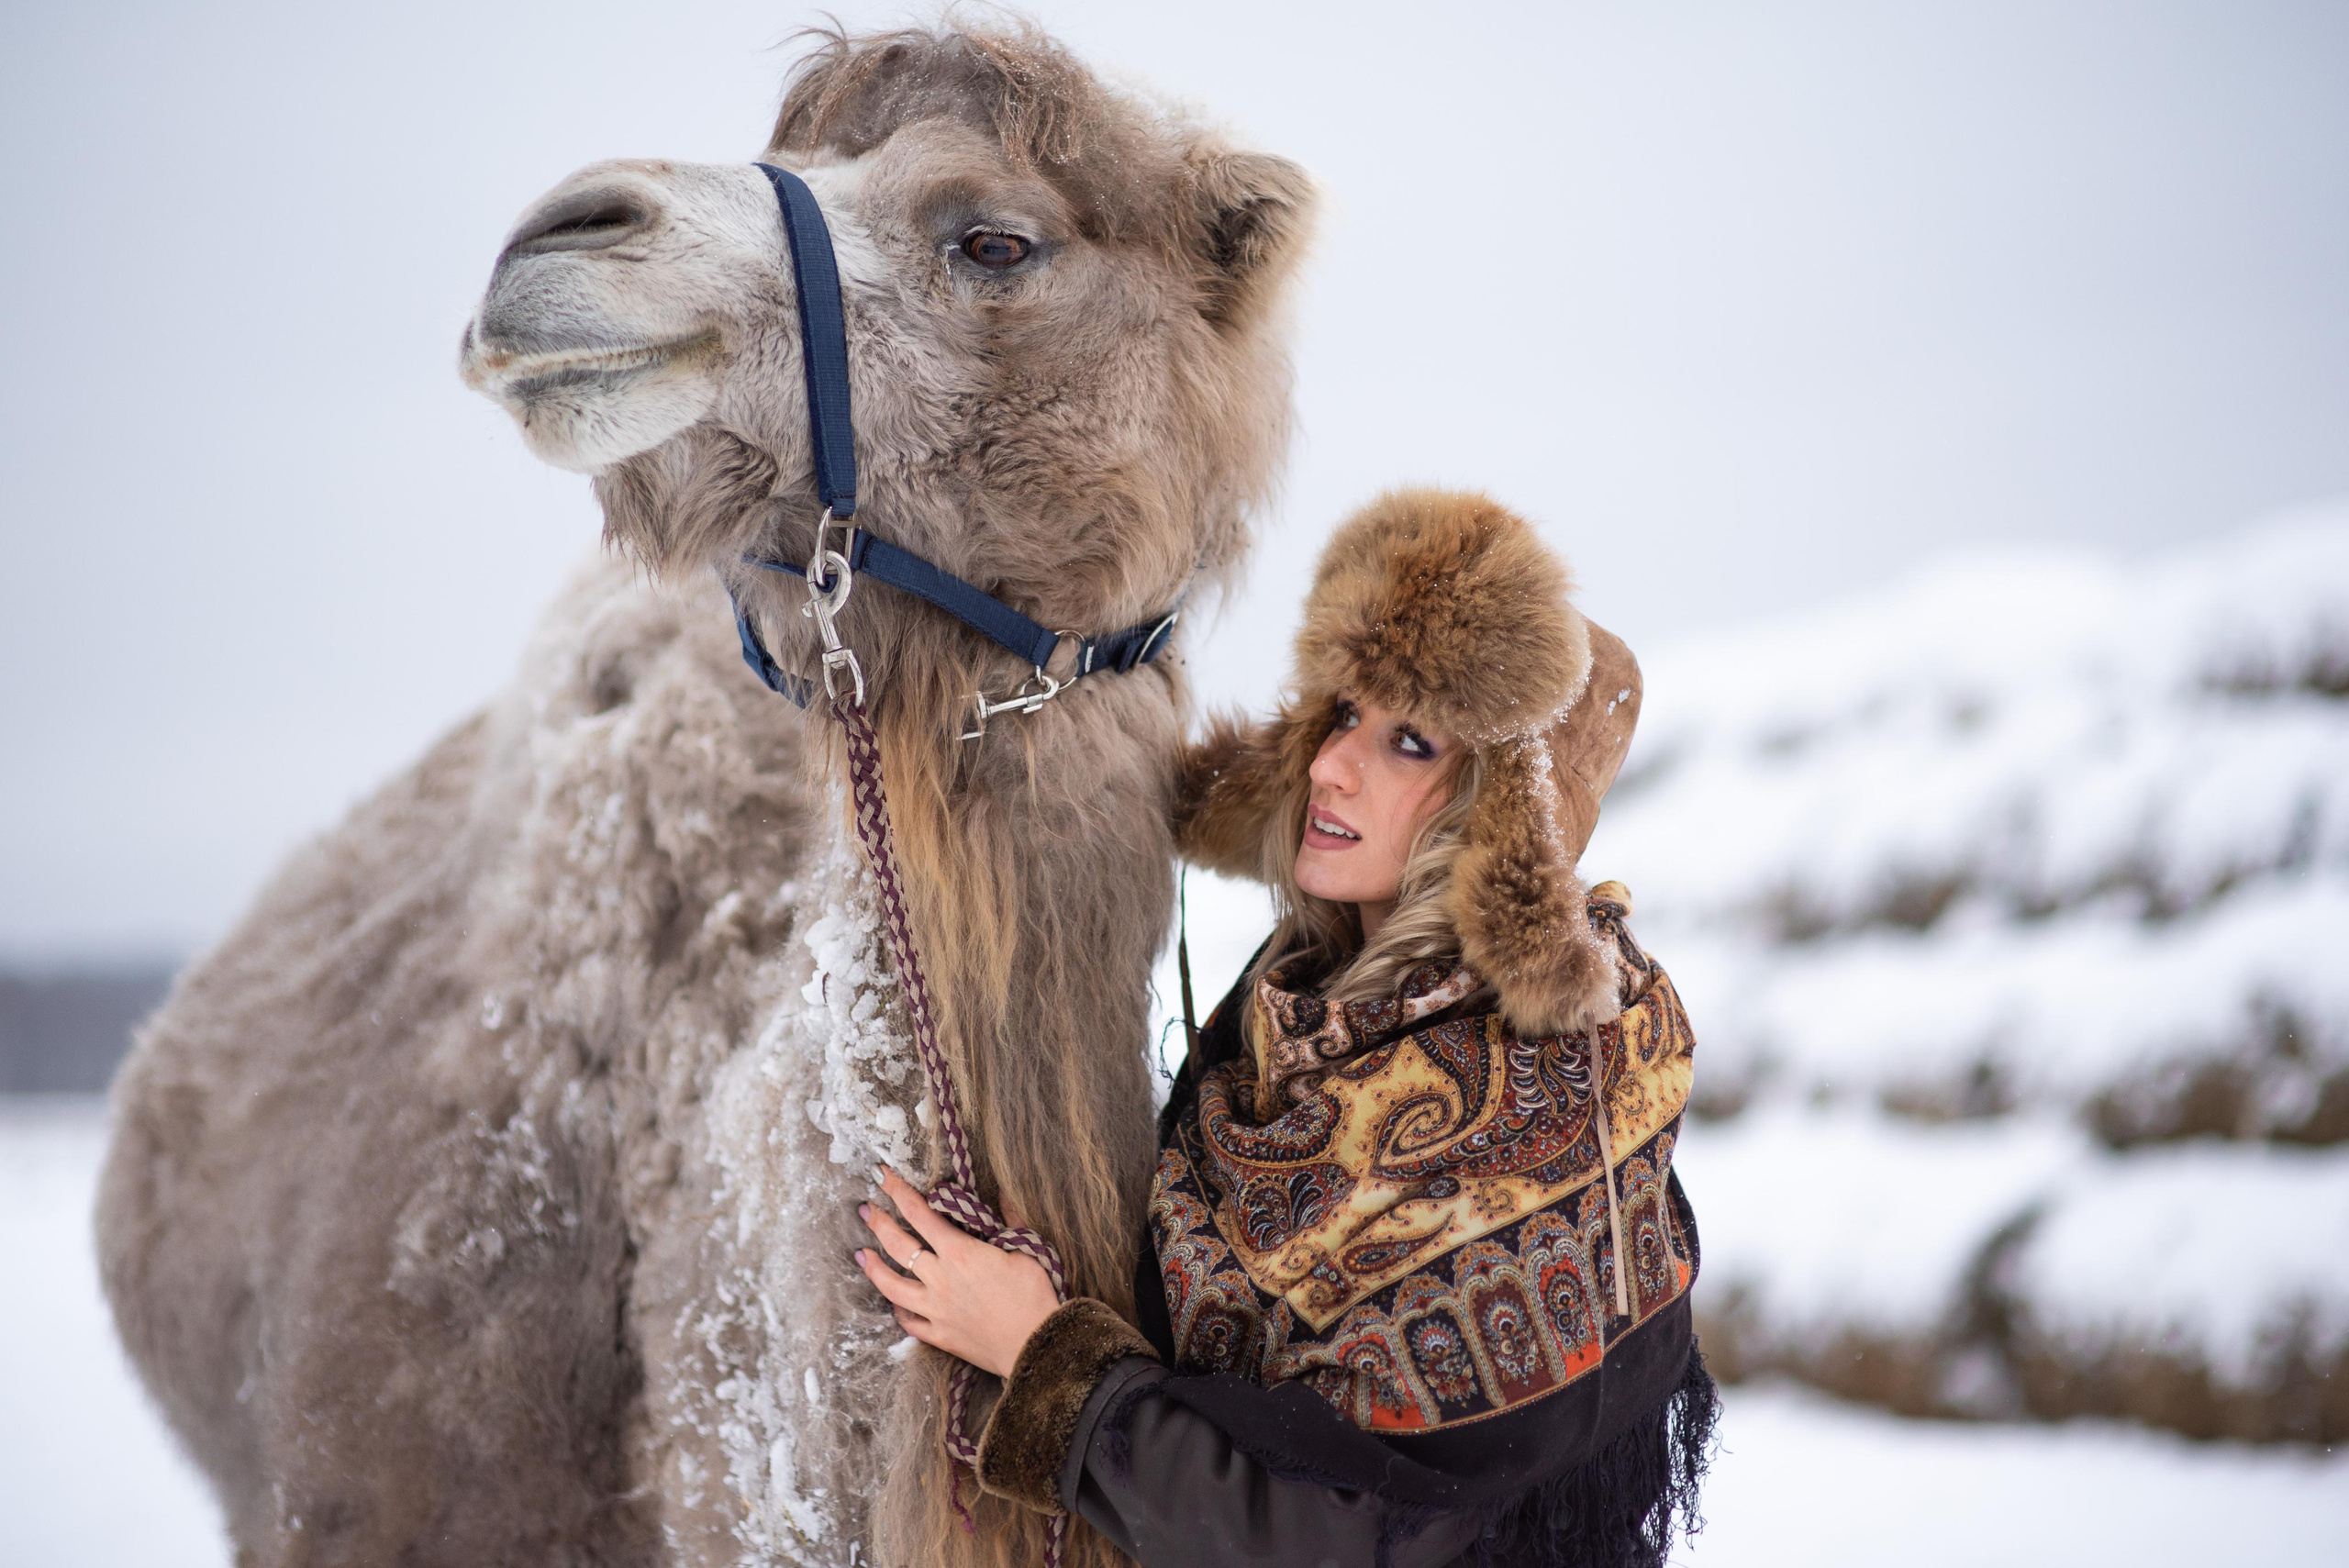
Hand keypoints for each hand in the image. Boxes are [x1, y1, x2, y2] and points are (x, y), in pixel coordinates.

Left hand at [855, 1167, 1059, 1378]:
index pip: (920, 1214)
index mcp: (959, 1253)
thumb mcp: (1027, 1250)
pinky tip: (893, 1302)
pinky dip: (898, 1310)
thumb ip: (1010, 1220)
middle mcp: (939, 1278)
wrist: (1036, 1346)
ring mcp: (935, 1309)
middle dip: (878, 1223)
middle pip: (898, 1246)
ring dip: (873, 1267)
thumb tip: (1002, 1194)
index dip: (898, 1192)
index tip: (883, 1176)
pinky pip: (909, 1321)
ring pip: (891, 1286)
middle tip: (866, 1209)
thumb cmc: (1034, 1296)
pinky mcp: (939, 1335)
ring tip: (861, 1254)